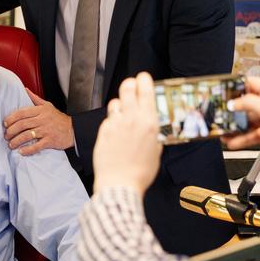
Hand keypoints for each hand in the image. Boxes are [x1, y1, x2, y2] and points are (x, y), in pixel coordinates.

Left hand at [4, 88, 74, 155]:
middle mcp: (42, 120)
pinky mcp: (50, 141)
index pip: (22, 113)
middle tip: (6, 135)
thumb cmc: (58, 118)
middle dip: (11, 131)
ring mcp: (46, 131)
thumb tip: (25, 89)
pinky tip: (21, 152)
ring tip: (11, 144)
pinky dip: (28, 150)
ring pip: (27, 135)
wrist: (73, 129)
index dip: (11, 118)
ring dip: (16, 141)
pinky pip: (37, 146)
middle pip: (22, 125)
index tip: (5, 123)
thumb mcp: (47, 105)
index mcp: (40, 110)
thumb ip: (35, 98)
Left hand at [92, 72, 161, 194]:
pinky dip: (113, 121)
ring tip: (124, 111)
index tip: (143, 77)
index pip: (145, 91)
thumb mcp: (156, 150)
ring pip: (115, 102)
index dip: (144, 80)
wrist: (119, 183)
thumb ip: (153, 134)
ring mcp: (115, 124)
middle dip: (129, 83)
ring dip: (120, 103)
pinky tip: (116, 130)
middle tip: (131, 85)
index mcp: (148, 122)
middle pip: (127, 89)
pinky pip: (108, 119)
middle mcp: (131, 119)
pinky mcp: (103, 131)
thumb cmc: (141, 172)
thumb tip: (151, 127)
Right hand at [222, 76, 259, 151]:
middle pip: (245, 104)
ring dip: (235, 127)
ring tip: (223, 131)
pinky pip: (252, 134)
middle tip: (219, 114)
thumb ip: (247, 103)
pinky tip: (233, 142)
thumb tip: (233, 103)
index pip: (249, 83)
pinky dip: (242, 139)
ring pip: (247, 121)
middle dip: (232, 111)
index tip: (221, 91)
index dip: (234, 86)